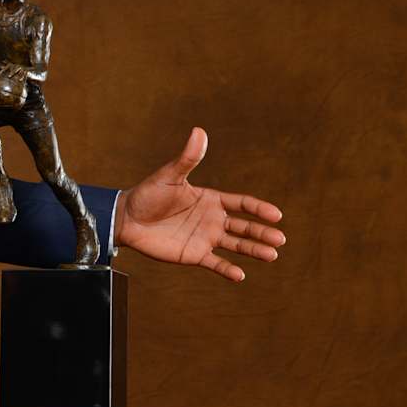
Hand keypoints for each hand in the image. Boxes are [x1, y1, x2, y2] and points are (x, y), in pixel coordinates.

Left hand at [117, 128, 285, 282]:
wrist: (126, 219)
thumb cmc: (148, 194)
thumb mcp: (169, 175)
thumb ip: (187, 158)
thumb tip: (199, 131)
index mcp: (211, 199)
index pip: (242, 204)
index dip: (259, 209)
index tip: (276, 214)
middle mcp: (213, 219)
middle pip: (244, 226)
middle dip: (263, 232)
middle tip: (280, 239)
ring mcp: (205, 238)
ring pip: (236, 245)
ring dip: (254, 250)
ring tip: (272, 255)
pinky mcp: (194, 255)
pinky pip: (215, 263)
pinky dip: (228, 270)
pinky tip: (240, 275)